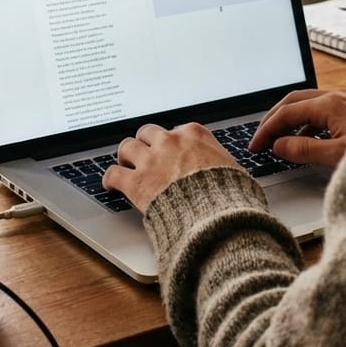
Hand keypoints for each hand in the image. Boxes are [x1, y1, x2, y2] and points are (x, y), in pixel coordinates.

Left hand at [103, 123, 241, 211]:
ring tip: (125, 165)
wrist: (216, 216)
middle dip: (145, 144)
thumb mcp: (235, 170)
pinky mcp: (136, 182)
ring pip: (126, 147)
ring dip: (125, 157)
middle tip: (144, 156)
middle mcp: (170, 142)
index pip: (176, 130)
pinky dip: (110, 179)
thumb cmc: (229, 196)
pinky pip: (113, 174)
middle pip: (147, 133)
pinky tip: (111, 185)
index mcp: (194, 135)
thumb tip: (231, 172)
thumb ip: (222, 164)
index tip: (170, 152)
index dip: (171, 143)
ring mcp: (151, 160)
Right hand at [248, 89, 345, 166]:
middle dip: (273, 119)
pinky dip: (308, 122)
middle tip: (261, 138)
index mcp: (330, 104)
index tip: (255, 146)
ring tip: (279, 139)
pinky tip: (307, 137)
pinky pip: (324, 109)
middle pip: (293, 101)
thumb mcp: (339, 155)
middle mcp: (337, 96)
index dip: (267, 130)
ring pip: (309, 103)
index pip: (286, 113)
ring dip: (290, 119)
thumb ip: (306, 150)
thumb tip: (278, 146)